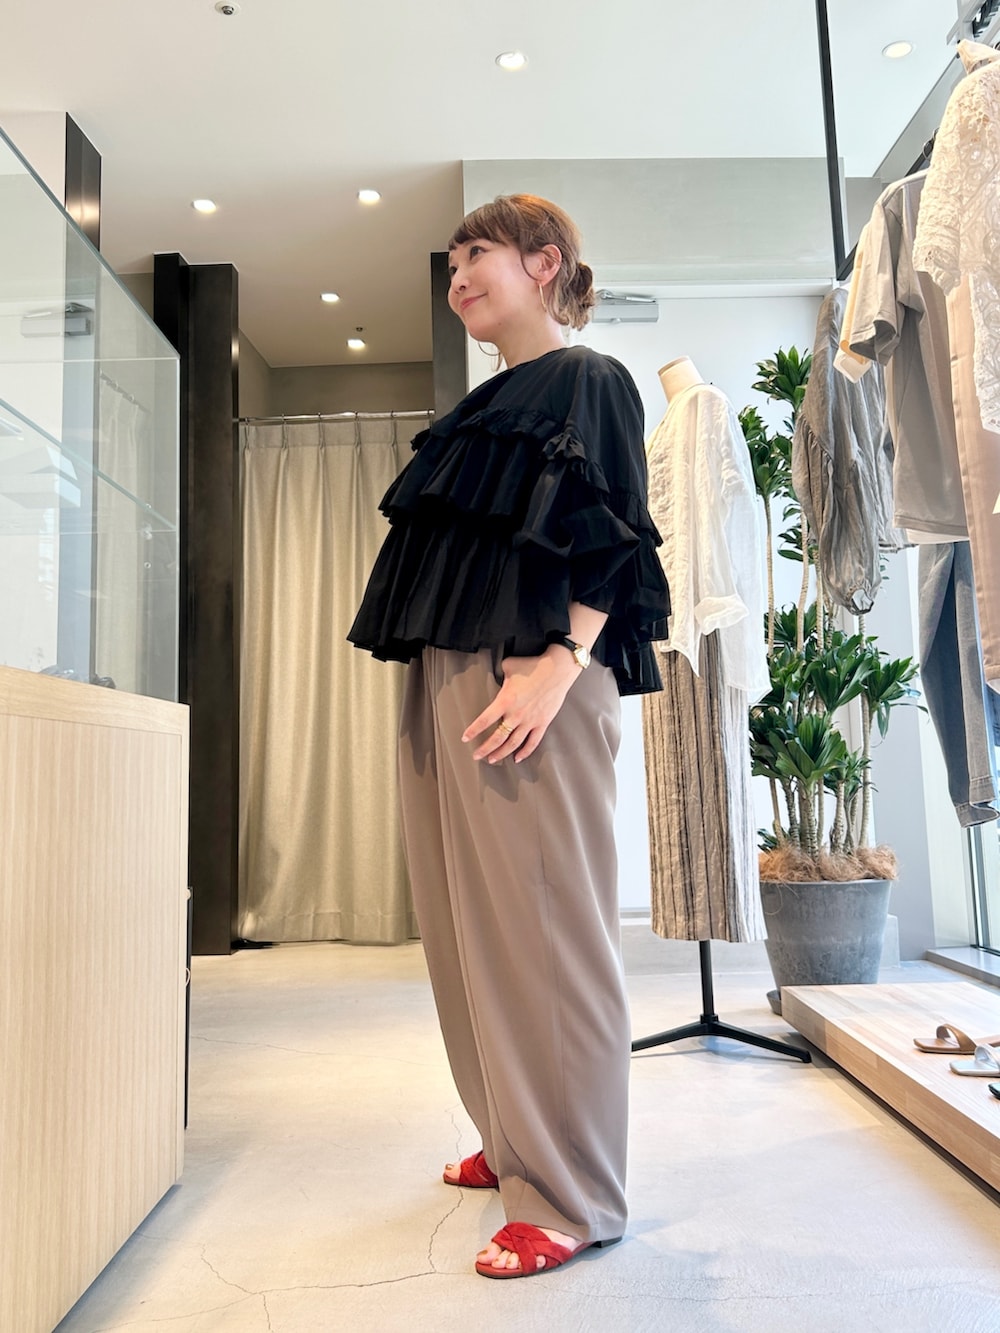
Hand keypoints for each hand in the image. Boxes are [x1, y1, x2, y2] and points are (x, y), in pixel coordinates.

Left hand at [462, 647, 580, 763]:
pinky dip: (525, 752)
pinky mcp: (543, 723)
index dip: (473, 731)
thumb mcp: (509, 666)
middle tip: (476, 755)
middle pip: (497, 738)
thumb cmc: (532, 666)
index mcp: (505, 701)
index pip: (484, 720)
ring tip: (492, 759)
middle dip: (485, 749)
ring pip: (513, 744)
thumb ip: (499, 674)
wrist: (557, 669)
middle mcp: (516, 714)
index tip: (465, 738)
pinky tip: (517, 759)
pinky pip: (533, 742)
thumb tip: (496, 674)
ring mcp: (530, 721)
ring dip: (501, 753)